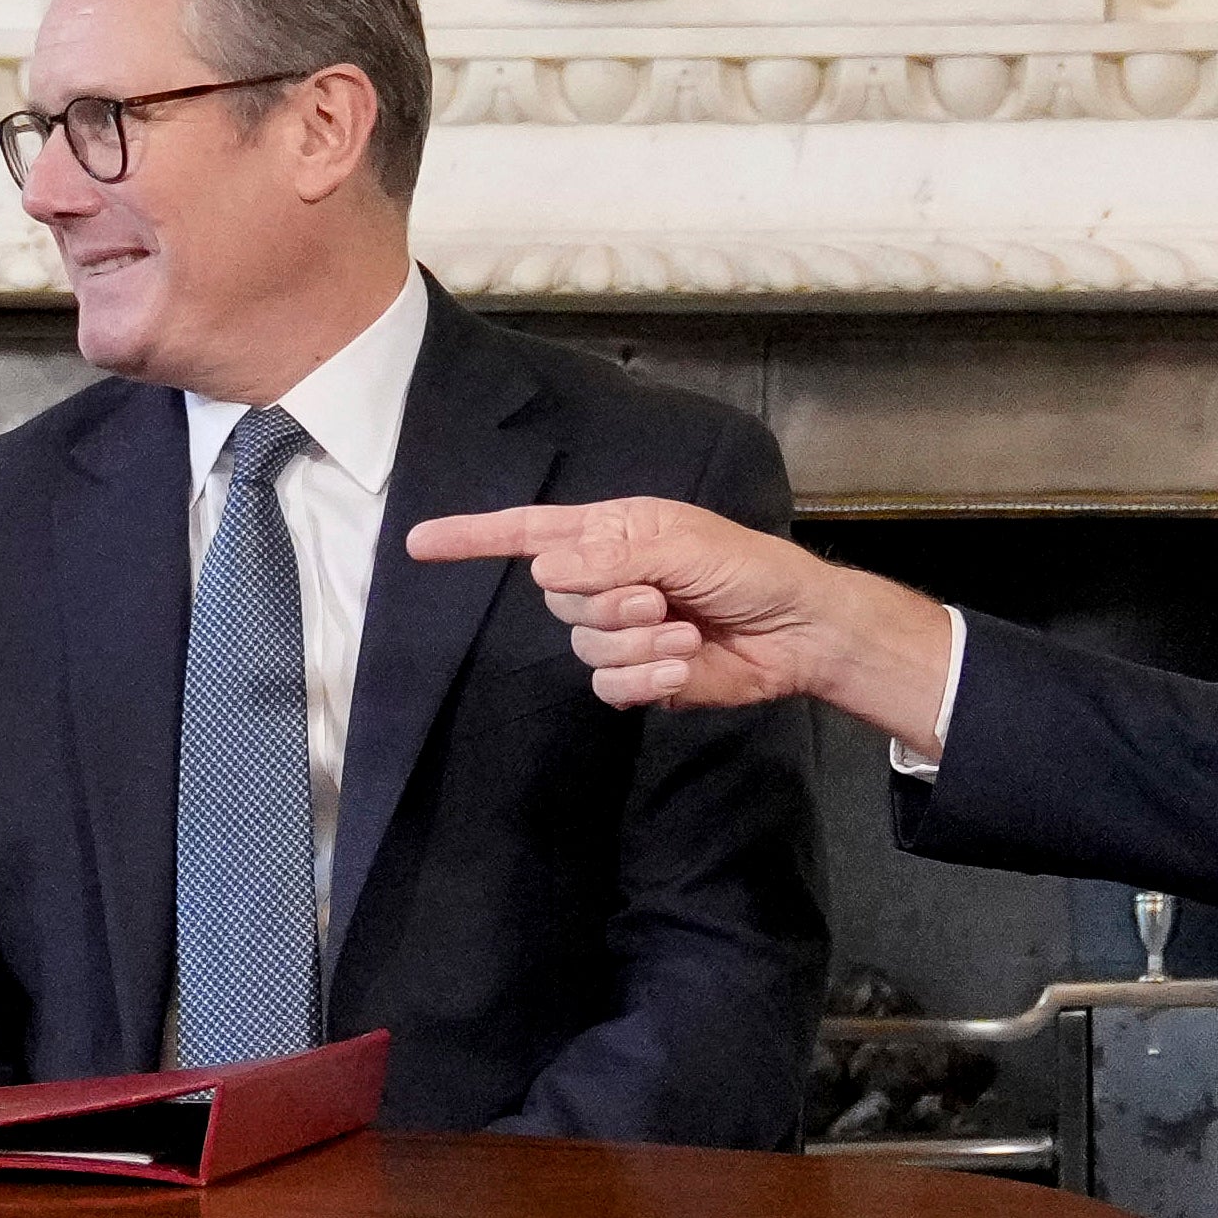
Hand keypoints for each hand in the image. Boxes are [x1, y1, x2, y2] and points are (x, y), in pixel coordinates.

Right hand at [405, 498, 948, 737]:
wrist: (796, 631)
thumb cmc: (746, 569)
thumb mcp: (680, 542)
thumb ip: (611, 552)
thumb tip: (543, 564)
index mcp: (609, 534)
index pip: (525, 533)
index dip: (472, 538)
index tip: (420, 542)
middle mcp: (605, 581)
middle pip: (557, 596)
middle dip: (607, 601)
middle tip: (660, 599)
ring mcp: (619, 633)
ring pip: (582, 645)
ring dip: (635, 642)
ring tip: (681, 631)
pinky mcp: (638, 677)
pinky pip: (608, 684)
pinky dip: (646, 677)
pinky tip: (684, 662)